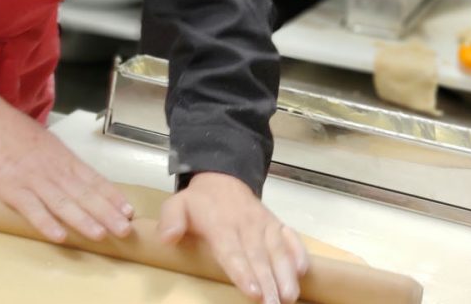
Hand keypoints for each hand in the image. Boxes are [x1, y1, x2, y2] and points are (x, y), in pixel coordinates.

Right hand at [0, 95, 133, 242]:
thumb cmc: (19, 134)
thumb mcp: (50, 145)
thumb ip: (65, 164)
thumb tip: (84, 182)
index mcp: (64, 159)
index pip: (94, 179)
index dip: (112, 196)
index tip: (128, 211)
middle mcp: (54, 170)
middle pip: (84, 194)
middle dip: (106, 213)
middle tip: (125, 229)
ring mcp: (34, 180)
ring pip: (62, 203)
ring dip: (83, 220)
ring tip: (101, 234)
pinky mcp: (13, 190)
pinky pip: (32, 209)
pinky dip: (46, 223)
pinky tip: (59, 236)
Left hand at [160, 173, 308, 303]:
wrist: (223, 178)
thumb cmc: (199, 202)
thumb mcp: (177, 205)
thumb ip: (171, 220)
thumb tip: (167, 238)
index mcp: (220, 224)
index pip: (232, 251)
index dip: (243, 272)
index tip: (253, 291)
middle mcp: (246, 225)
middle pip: (258, 256)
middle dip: (268, 282)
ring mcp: (264, 224)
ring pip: (278, 249)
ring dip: (285, 273)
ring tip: (289, 296)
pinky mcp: (277, 223)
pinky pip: (291, 237)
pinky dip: (298, 252)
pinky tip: (303, 271)